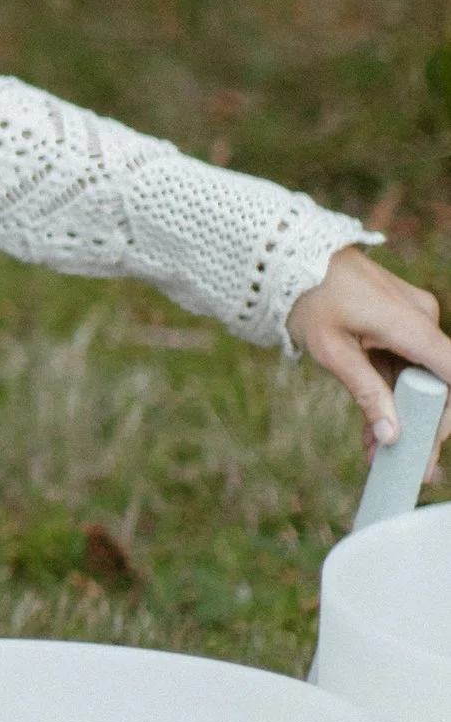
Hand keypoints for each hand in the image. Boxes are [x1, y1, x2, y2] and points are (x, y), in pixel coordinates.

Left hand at [287, 247, 447, 454]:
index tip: (428, 448)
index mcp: (411, 323)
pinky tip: (372, 431)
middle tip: (405, 468)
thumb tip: (392, 436)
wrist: (287, 253)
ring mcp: (409, 319)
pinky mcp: (395, 321)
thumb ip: (367, 393)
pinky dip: (388, 394)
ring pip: (416, 378)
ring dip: (399, 415)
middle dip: (420, 427)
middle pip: (436, 384)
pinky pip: (401, 364)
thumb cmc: (308, 296)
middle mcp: (420, 319)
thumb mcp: (333, 350)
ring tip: (376, 456)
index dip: (447, 416)